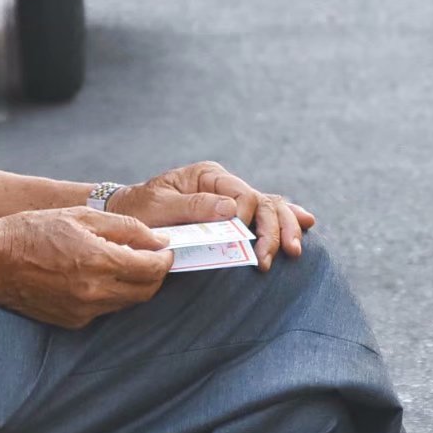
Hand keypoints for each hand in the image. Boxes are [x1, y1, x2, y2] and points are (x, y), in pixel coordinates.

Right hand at [0, 208, 171, 328]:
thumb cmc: (34, 231)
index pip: (152, 268)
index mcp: (99, 262)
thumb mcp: (83, 216)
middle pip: (146, 291)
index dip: (165, 258)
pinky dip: (111, 295)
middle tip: (152, 256)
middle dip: (155, 274)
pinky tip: (100, 277)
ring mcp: (83, 311)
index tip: (166, 249)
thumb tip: (158, 239)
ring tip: (126, 264)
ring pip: (127, 303)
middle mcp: (94, 292)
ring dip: (135, 286)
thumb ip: (126, 227)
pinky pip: (105, 310)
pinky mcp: (72, 321)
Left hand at [109, 161, 314, 271]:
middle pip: (262, 201)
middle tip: (273, 257)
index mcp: (207, 175)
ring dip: (284, 228)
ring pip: (270, 207)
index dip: (246, 218)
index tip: (240, 239)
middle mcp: (224, 184)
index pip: (241, 194)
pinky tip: (306, 222)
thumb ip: (193, 206)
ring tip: (293, 251)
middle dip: (273, 229)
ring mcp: (231, 199)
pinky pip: (264, 214)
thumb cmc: (139, 212)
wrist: (126, 218)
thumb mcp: (159, 208)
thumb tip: (232, 209)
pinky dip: (286, 219)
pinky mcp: (233, 216)